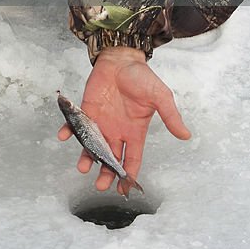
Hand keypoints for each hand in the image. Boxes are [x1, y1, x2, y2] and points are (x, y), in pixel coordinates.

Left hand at [57, 46, 190, 192]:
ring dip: (86, 157)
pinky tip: (63, 135)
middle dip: (106, 172)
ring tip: (83, 167)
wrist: (121, 59)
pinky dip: (68, 130)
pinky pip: (76, 124)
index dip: (128, 174)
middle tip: (100, 185)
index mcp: (134, 131)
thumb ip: (170, 116)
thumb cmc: (141, 77)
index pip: (132, 158)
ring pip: (92, 145)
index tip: (124, 189)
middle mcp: (117, 130)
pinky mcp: (87, 109)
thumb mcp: (160, 96)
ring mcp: (101, 121)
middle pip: (111, 158)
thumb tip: (186, 135)